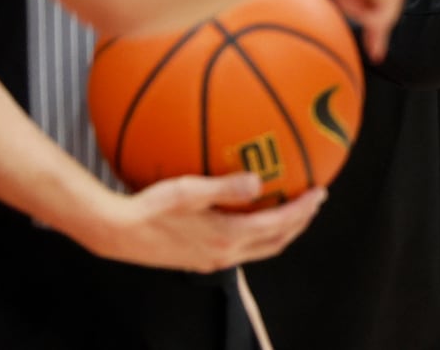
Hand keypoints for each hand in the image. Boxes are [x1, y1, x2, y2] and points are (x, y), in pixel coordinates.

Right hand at [87, 173, 325, 272]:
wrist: (118, 233)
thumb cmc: (149, 208)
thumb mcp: (188, 191)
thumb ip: (224, 186)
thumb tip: (258, 181)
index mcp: (227, 238)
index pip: (278, 227)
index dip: (303, 211)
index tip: (320, 192)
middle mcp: (225, 254)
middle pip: (276, 242)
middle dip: (299, 222)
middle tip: (313, 200)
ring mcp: (213, 259)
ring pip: (261, 248)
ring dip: (281, 230)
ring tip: (290, 207)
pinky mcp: (201, 259)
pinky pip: (242, 247)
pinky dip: (258, 232)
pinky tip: (249, 213)